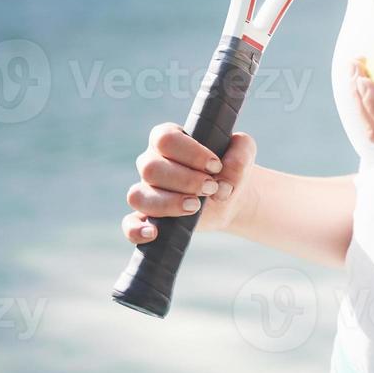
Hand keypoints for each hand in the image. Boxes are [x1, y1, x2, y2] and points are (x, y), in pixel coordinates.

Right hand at [121, 123, 256, 244]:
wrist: (230, 195)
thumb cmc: (231, 167)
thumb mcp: (244, 153)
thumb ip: (241, 151)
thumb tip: (224, 175)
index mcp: (170, 139)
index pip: (165, 138)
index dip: (190, 153)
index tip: (216, 166)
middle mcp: (151, 162)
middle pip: (151, 168)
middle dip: (185, 180)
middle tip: (211, 187)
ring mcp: (146, 190)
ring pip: (139, 195)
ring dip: (168, 203)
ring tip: (196, 206)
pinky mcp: (147, 216)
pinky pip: (129, 224)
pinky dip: (136, 230)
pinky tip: (155, 233)